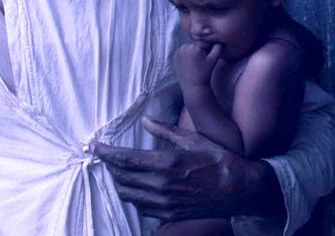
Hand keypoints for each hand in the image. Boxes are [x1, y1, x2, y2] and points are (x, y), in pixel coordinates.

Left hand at [92, 116, 283, 221]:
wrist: (240, 190)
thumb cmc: (219, 159)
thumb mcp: (193, 139)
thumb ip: (165, 130)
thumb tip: (145, 120)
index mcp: (167, 164)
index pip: (126, 160)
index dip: (106, 153)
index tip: (94, 146)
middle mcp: (162, 186)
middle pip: (122, 177)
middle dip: (109, 165)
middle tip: (104, 154)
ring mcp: (165, 204)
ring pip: (128, 194)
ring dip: (118, 180)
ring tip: (116, 168)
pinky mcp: (170, 214)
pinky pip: (141, 206)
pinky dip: (132, 194)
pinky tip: (134, 184)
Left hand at [174, 42, 222, 88]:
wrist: (193, 85)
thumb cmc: (204, 73)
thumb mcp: (213, 60)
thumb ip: (217, 48)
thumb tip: (218, 40)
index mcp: (194, 46)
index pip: (203, 42)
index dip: (207, 49)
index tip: (206, 57)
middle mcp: (185, 47)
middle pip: (195, 44)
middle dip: (199, 49)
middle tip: (201, 61)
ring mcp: (178, 51)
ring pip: (189, 47)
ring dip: (192, 51)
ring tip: (195, 63)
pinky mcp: (175, 56)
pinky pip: (183, 52)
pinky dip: (186, 55)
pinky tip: (190, 63)